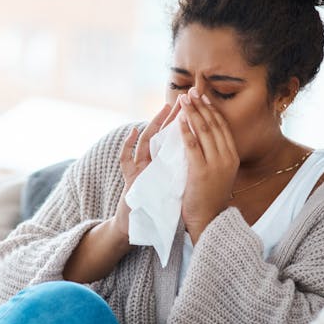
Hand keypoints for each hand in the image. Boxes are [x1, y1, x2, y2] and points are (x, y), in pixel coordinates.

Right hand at [112, 101, 180, 237]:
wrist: (139, 223)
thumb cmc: (156, 204)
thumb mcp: (172, 183)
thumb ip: (179, 168)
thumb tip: (198, 155)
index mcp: (162, 164)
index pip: (173, 139)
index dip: (183, 124)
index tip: (193, 107)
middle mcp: (149, 163)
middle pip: (159, 135)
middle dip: (169, 118)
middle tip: (179, 100)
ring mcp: (138, 169)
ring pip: (144, 142)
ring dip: (151, 125)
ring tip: (160, 110)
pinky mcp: (129, 179)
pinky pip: (125, 159)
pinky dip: (127, 144)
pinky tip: (132, 132)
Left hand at [177, 88, 238, 243]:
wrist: (208, 220)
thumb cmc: (209, 198)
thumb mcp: (219, 174)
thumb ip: (215, 156)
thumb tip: (206, 138)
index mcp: (233, 157)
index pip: (222, 127)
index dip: (211, 110)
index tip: (202, 97)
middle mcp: (227, 157)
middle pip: (214, 125)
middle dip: (201, 106)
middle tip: (191, 92)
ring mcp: (216, 164)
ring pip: (204, 131)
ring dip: (193, 112)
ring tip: (184, 99)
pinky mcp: (201, 171)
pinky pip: (193, 145)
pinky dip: (186, 130)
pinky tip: (180, 119)